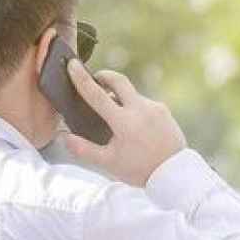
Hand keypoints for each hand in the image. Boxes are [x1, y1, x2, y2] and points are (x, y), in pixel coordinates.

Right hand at [61, 61, 187, 186]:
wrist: (175, 174)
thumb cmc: (140, 170)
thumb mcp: (109, 163)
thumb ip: (84, 149)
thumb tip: (63, 137)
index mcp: (124, 122)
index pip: (97, 94)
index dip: (82, 78)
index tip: (73, 64)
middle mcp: (141, 109)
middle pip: (119, 80)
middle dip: (104, 76)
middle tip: (96, 80)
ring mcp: (155, 108)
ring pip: (132, 95)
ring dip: (121, 99)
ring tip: (116, 117)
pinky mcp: (164, 111)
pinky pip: (145, 104)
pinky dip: (135, 108)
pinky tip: (135, 125)